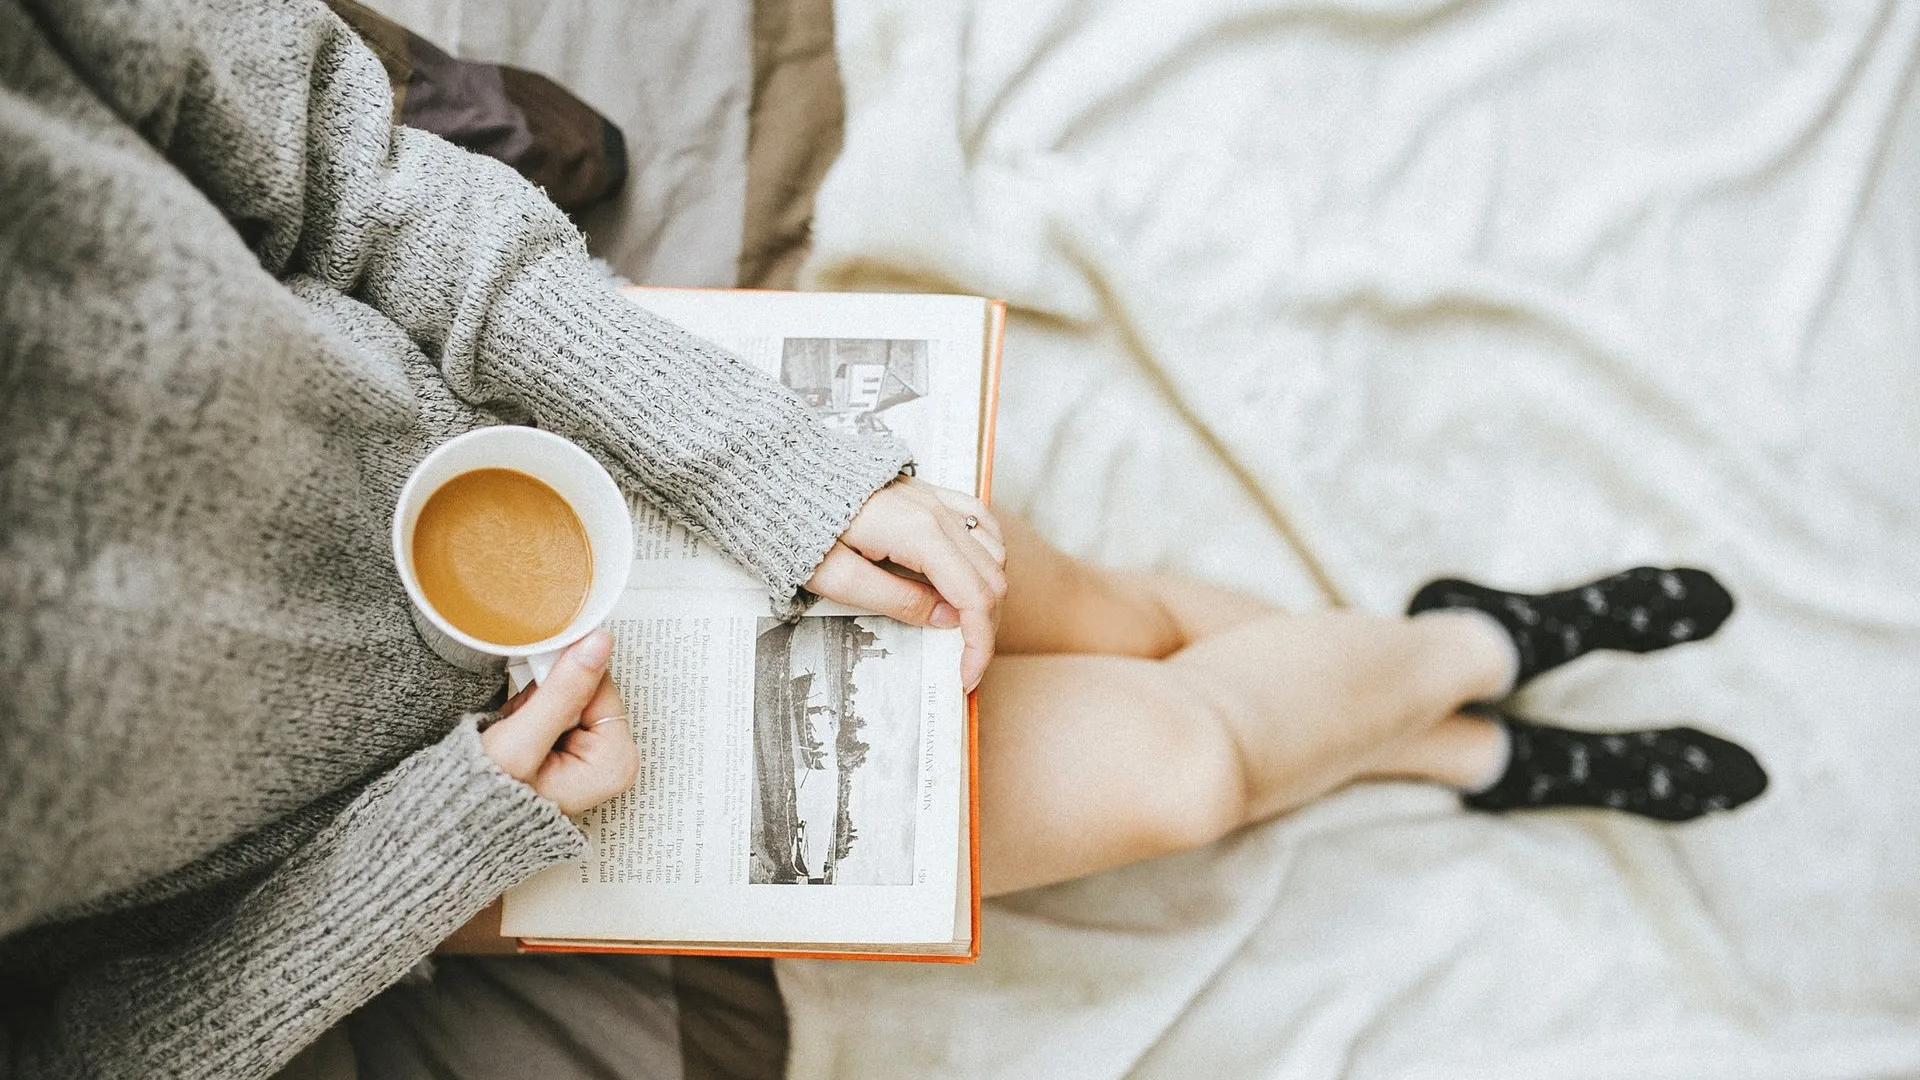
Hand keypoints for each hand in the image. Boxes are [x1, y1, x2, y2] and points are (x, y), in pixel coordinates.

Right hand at [480, 630, 637, 815]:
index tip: (535, 694)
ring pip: (569, 694)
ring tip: (515, 735)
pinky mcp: (573, 749)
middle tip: (522, 726)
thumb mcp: (521, 743)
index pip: (601, 685)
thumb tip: (598, 644)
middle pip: (587, 689)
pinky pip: (557, 707)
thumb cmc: (486, 802)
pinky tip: (517, 736)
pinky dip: (530, 714)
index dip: (563, 682)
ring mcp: (594, 756)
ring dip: (535, 705)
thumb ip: (562, 692)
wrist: (457, 826)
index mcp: (616, 763)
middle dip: (547, 698)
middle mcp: (612, 761)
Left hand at [804, 477, 1007, 690]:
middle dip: (985, 626)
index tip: (967, 675)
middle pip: (991, 577)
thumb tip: (947, 620)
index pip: (973, 596)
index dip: (979, 643)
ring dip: (988, 594)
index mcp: (919, 534)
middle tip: (964, 661)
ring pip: (993, 551)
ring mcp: (936, 498)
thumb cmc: (798, 525)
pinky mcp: (929, 493)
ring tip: (965, 626)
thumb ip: (897, 601)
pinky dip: (987, 554)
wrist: (781, 475)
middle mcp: (937, 512)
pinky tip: (976, 574)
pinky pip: (979, 521)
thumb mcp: (837, 580)